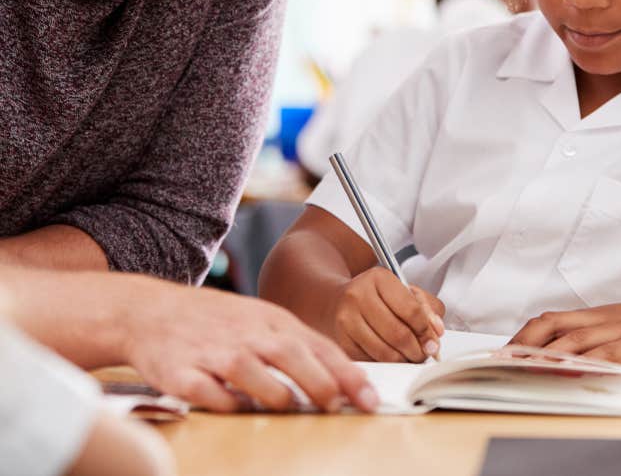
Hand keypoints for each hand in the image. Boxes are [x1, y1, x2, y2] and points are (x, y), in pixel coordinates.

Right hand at [119, 278, 378, 413]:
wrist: (152, 310)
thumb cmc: (216, 320)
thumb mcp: (261, 320)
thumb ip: (296, 346)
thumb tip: (339, 379)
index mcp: (271, 321)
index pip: (318, 346)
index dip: (346, 373)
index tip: (369, 398)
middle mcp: (247, 334)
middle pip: (290, 355)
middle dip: (319, 381)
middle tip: (338, 405)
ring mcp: (215, 352)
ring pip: (252, 372)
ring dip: (275, 393)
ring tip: (291, 408)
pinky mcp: (183, 373)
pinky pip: (208, 393)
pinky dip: (225, 403)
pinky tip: (236, 409)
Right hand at [329, 268, 444, 361]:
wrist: (336, 302)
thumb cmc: (375, 296)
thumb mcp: (402, 290)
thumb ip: (426, 306)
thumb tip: (436, 331)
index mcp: (379, 278)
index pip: (411, 310)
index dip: (426, 329)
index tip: (433, 339)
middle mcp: (358, 295)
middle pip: (399, 334)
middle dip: (418, 350)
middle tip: (424, 353)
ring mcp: (346, 319)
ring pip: (385, 352)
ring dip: (404, 360)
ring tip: (410, 356)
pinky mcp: (341, 342)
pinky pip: (371, 361)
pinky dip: (386, 364)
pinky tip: (390, 356)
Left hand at [509, 290, 620, 367]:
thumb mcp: (612, 328)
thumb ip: (587, 340)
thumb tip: (556, 358)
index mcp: (588, 316)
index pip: (547, 321)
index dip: (523, 335)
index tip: (503, 351)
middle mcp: (596, 319)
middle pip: (552, 324)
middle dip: (526, 342)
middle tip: (505, 361)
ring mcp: (615, 330)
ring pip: (574, 338)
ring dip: (549, 354)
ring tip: (527, 367)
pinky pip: (607, 352)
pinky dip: (588, 361)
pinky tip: (574, 370)